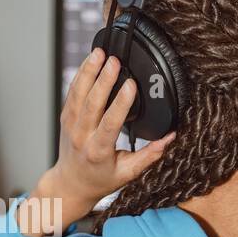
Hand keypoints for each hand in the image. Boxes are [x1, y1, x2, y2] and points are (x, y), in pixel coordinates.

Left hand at [18, 48, 174, 236]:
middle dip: (103, 80)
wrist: (71, 184)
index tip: (131, 84)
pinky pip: (72, 92)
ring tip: (99, 53)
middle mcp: (82, 136)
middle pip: (91, 103)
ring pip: (78, 94)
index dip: (121, 103)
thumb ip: (150, 155)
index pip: (110, 123)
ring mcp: (71, 125)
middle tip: (115, 61)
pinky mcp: (66, 117)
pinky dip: (80, 75)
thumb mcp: (128, 173)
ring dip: (88, 71)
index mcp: (98, 151)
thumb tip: (171, 137)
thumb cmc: (100, 179)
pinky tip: (89, 60)